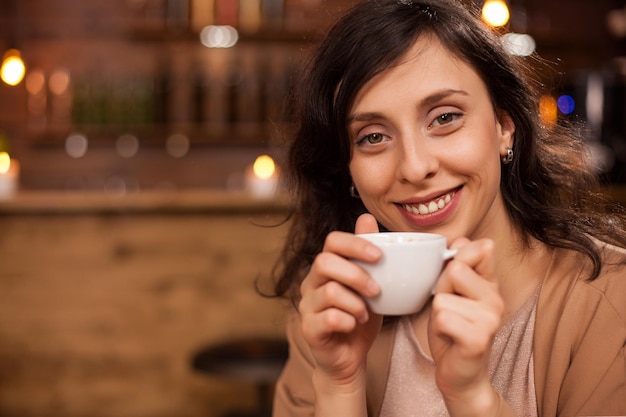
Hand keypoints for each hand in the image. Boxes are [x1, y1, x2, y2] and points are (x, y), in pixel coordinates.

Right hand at [298, 213, 382, 388]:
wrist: (351, 357)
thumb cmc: (360, 317)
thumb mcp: (372, 284)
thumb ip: (368, 254)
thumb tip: (366, 217)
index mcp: (327, 267)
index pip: (332, 240)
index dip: (355, 244)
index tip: (379, 256)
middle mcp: (311, 282)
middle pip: (324, 262)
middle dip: (356, 275)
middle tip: (376, 291)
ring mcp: (306, 305)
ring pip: (330, 291)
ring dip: (356, 303)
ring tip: (365, 314)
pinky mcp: (309, 328)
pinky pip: (328, 318)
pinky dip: (348, 321)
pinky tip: (354, 325)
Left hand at [428, 238, 504, 415]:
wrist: (459, 372)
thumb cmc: (453, 330)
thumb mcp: (450, 292)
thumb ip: (455, 266)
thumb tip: (460, 238)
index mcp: (491, 284)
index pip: (480, 249)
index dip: (457, 259)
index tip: (455, 280)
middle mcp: (496, 299)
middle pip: (454, 272)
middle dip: (441, 291)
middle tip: (449, 311)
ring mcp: (490, 319)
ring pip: (443, 298)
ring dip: (439, 314)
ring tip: (451, 326)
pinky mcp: (478, 339)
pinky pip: (443, 318)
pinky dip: (439, 328)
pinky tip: (450, 337)